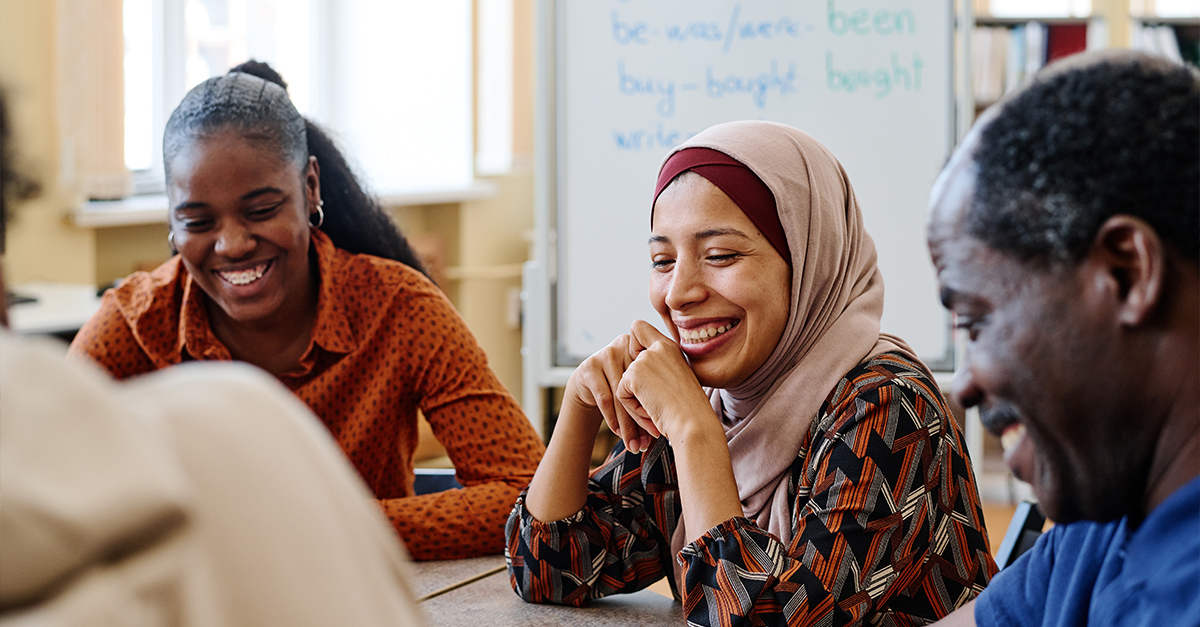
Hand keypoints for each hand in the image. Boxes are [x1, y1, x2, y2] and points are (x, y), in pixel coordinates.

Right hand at [563, 333, 658, 452]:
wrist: (590, 384)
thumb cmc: (624, 387)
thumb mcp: (641, 384)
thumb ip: (655, 394)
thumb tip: (672, 426)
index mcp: (644, 347)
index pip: (653, 378)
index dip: (657, 404)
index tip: (661, 429)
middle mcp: (625, 346)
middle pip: (636, 387)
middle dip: (643, 418)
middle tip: (650, 441)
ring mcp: (605, 354)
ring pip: (621, 395)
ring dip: (628, 424)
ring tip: (634, 444)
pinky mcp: (589, 367)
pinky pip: (604, 397)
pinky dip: (613, 418)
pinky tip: (618, 433)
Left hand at [616, 321, 716, 443]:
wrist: (694, 423)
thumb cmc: (689, 410)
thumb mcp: (677, 380)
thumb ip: (658, 368)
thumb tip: (633, 371)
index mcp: (670, 347)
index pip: (638, 327)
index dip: (633, 346)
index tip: (646, 370)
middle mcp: (658, 346)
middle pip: (627, 360)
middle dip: (635, 386)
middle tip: (657, 401)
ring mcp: (645, 359)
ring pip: (624, 381)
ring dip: (636, 400)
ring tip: (658, 409)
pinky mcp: (634, 374)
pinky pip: (621, 394)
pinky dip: (633, 408)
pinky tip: (652, 411)